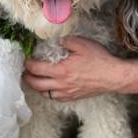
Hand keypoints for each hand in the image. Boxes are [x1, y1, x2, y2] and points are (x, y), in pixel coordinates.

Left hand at [22, 36, 137, 100]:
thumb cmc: (99, 60)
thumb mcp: (82, 44)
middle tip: (24, 70)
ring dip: (35, 85)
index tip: (25, 59)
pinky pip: (54, 97)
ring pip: (43, 92)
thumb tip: (55, 40)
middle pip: (35, 84)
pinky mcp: (72, 97)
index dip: (27, 64)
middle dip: (26, 76)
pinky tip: (48, 86)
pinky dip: (47, 92)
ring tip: (33, 78)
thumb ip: (65, 41)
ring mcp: (66, 93)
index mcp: (61, 70)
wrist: (113, 76)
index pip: (36, 69)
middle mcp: (61, 84)